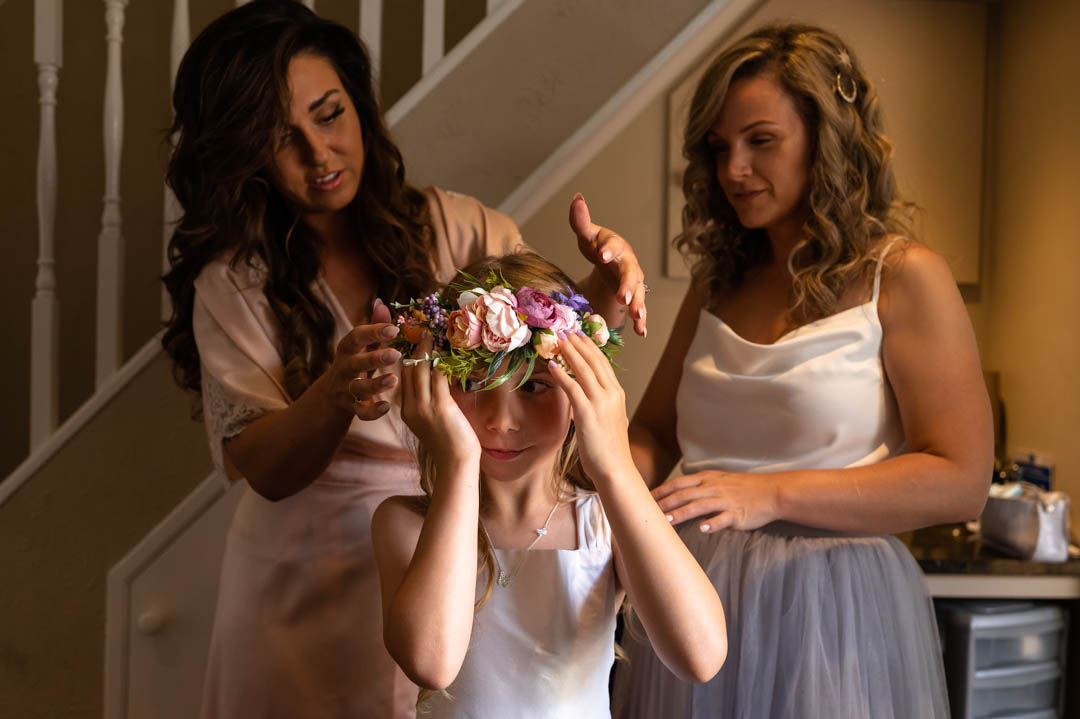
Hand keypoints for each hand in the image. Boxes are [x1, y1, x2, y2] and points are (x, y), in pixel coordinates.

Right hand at [322, 298, 401, 420]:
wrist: (333, 394)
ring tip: (394, 379)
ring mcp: (346, 389)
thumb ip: (374, 326)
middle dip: (374, 359)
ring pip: (358, 389)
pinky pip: (361, 412)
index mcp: (347, 349)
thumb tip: (381, 303)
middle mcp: (344, 368)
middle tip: (396, 354)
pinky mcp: (351, 407)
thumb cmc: (356, 361)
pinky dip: (372, 411)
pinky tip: (386, 407)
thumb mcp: (362, 345)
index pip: (356, 337)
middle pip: (355, 363)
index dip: (373, 332)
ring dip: (375, 385)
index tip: (394, 329)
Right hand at [399, 333, 480, 467]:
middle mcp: (411, 407)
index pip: (403, 378)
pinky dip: (443, 362)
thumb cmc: (449, 444)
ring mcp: (424, 407)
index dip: (409, 358)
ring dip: (429, 351)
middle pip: (409, 370)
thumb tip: (439, 379)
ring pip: (422, 370)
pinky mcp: (441, 406)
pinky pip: (439, 376)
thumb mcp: (431, 422)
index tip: (416, 343)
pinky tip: (448, 352)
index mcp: (406, 411)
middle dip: (416, 349)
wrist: (455, 463)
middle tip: (425, 332)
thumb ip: (429, 403)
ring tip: (435, 337)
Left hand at [546, 333, 635, 483]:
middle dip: (579, 344)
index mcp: (618, 394)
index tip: (580, 336)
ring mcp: (600, 403)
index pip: (603, 364)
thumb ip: (603, 408)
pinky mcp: (587, 413)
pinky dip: (561, 374)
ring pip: (583, 369)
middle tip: (566, 331)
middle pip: (594, 361)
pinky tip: (551, 366)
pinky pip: (572, 387)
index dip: (590, 348)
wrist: (615, 469)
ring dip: (569, 352)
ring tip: (558, 341)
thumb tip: (593, 402)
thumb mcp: (611, 422)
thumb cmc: (610, 451)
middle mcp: (611, 394)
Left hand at [569, 193, 647, 336]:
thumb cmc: (598, 247)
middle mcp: (629, 263)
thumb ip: (581, 221)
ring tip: (636, 316)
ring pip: (639, 293)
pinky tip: (642, 331)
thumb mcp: (587, 236)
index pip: (614, 245)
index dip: (609, 249)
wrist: (610, 263)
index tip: (601, 254)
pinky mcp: (634, 298)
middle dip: (628, 285)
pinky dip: (641, 321)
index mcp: (616, 246)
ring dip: (638, 305)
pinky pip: (639, 310)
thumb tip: (577, 198)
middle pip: (631, 273)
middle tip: (623, 297)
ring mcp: (634, 282)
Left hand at [652, 471, 779, 531]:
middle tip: (646, 513)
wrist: (772, 491)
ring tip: (666, 522)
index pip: (677, 484)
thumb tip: (676, 494)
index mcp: (707, 479)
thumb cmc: (744, 488)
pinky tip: (703, 529)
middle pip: (683, 495)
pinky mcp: (738, 514)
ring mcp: (725, 500)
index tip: (642, 499)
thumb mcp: (719, 480)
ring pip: (699, 506)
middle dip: (663, 503)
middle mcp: (713, 488)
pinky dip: (713, 523)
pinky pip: (724, 518)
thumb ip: (698, 486)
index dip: (660, 491)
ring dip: (681, 513)